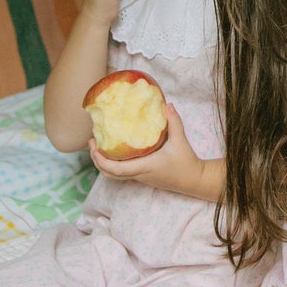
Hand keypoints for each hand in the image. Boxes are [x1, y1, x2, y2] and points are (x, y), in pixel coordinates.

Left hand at [90, 104, 210, 196]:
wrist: (194, 181)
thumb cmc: (186, 163)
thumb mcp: (180, 141)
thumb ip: (174, 122)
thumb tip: (167, 105)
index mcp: (144, 167)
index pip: (116, 169)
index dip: (101, 160)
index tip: (93, 146)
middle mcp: (139, 174)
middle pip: (109, 174)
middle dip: (97, 160)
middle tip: (92, 143)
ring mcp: (140, 177)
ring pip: (114, 175)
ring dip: (103, 163)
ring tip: (99, 146)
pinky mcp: (143, 176)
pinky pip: (122, 173)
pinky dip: (113, 164)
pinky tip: (115, 150)